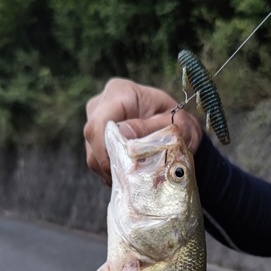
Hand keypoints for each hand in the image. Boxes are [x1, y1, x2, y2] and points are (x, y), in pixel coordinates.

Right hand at [84, 78, 201, 185]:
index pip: (100, 121)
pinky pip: (95, 160)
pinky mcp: (96, 139)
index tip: (122, 166)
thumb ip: (151, 128)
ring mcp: (95, 121)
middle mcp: (102, 103)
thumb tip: (124, 133)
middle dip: (110, 162)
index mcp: (121, 92)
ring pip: (92, 153)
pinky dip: (110, 172)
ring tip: (133, 178)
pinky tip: (128, 175)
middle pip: (93, 137)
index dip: (105, 147)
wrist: (176, 129)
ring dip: (111, 170)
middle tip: (131, 178)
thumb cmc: (178, 123)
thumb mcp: (174, 124)